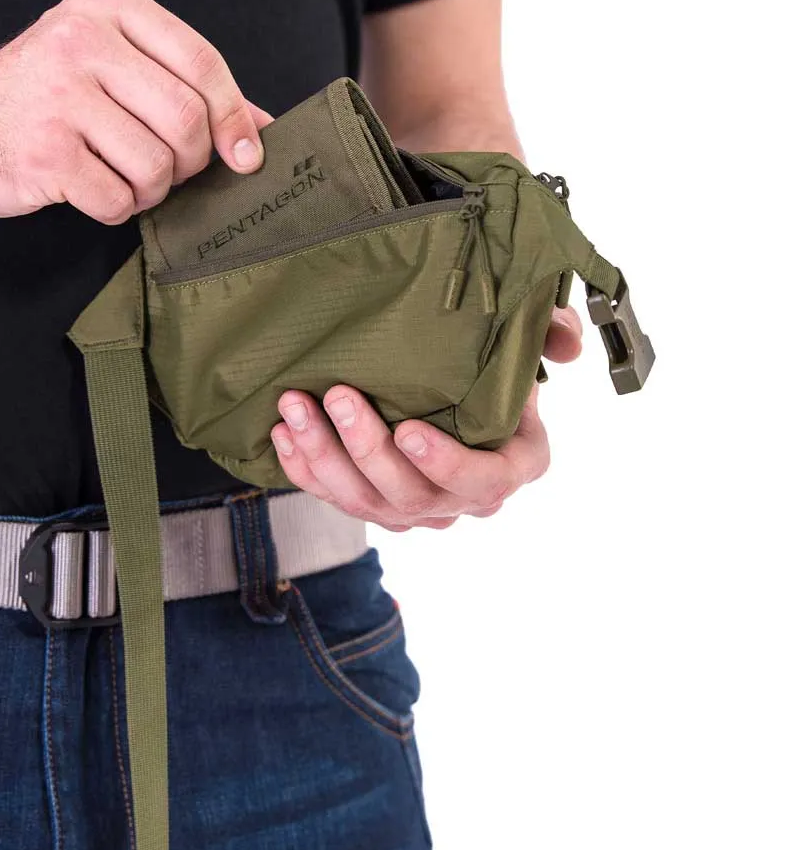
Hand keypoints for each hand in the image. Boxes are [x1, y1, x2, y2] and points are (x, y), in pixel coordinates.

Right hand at [0, 0, 272, 220]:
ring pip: (156, 165)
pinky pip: (118, 198)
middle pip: (186, 120)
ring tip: (119, 175)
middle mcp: (80, 39)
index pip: (202, 63)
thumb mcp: (111, 67)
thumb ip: (185, 86)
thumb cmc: (43, 100)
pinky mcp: (42, 151)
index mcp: (106, 6)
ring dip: (150, 189)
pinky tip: (90, 188)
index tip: (246, 155)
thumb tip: (262, 128)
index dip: (235, 117)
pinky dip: (116, 207)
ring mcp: (57, 94)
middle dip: (189, 162)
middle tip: (165, 168)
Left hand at [270, 306, 583, 529]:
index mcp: (509, 467)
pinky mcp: (377, 508)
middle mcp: (461, 500)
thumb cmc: (491, 378)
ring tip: (295, 408)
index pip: (482, 481)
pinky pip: (335, 500)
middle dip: (366, 448)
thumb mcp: (524, 353)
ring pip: (366, 503)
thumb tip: (566, 340)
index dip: (444, 463)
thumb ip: (547, 338)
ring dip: (324, 456)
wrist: (452, 404)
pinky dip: (305, 471)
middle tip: (336, 396)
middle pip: (412, 495)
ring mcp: (416, 511)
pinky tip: (283, 435)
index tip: (407, 430)